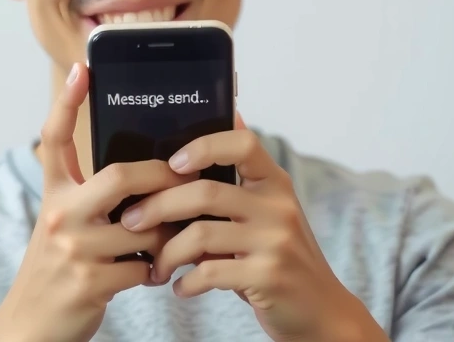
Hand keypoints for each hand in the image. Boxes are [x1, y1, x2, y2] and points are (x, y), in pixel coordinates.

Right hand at [0, 63, 191, 341]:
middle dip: (162, 176)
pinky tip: (151, 273)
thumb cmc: (60, 271)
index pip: (54, 139)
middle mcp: (58, 215)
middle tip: (185, 179)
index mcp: (53, 195)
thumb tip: (143, 174)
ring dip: (166, 233)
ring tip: (172, 236)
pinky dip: (155, 269)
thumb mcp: (64, 226)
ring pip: (144, 225)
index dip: (68, 102)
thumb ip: (92, 198)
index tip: (84, 69)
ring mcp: (73, 248)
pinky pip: (144, 266)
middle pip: (120, 175)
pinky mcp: (89, 282)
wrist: (31, 329)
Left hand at [119, 114, 387, 341]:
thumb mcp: (267, 212)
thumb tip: (195, 143)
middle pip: (205, 192)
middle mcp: (278, 207)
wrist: (321, 310)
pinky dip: (186, 282)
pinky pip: (210, 273)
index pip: (243, 144)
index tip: (173, 162)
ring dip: (167, 252)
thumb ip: (237, 184)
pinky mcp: (268, 277)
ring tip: (156, 266)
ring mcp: (275, 242)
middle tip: (131, 221)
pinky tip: (180, 287)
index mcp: (274, 183)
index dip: (204, 146)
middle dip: (158, 206)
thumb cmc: (279, 256)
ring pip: (200, 235)